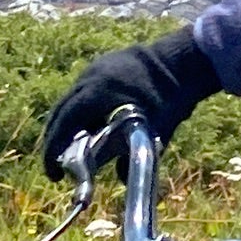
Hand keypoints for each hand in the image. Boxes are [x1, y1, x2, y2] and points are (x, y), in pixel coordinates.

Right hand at [37, 30, 219, 177]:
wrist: (187, 60)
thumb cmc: (170, 96)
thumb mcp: (152, 130)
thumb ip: (132, 156)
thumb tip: (121, 181)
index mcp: (96, 91)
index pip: (63, 122)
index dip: (53, 150)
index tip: (53, 173)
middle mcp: (89, 77)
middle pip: (60, 112)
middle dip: (55, 141)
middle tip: (58, 167)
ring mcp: (95, 68)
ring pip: (70, 102)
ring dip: (68, 126)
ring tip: (72, 150)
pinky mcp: (103, 65)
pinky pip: (82, 92)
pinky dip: (80, 113)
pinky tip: (91, 127)